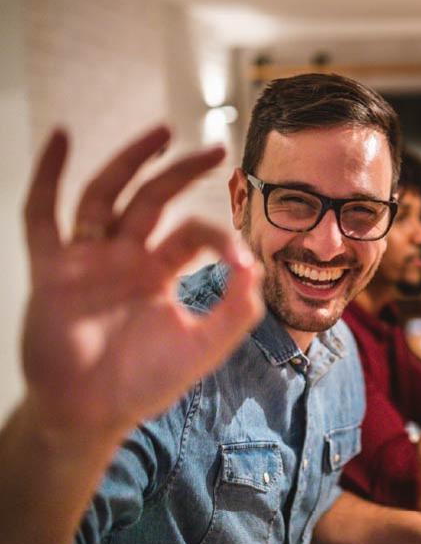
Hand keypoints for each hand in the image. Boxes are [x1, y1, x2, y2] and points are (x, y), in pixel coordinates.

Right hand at [21, 126, 263, 441]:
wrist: (91, 413)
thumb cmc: (145, 383)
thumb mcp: (204, 346)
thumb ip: (236, 309)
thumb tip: (255, 263)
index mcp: (161, 271)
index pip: (193, 232)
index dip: (219, 235)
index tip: (239, 256)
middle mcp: (125, 256)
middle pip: (154, 198)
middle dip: (182, 171)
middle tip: (215, 148)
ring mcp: (87, 258)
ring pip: (106, 194)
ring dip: (130, 160)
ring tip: (161, 131)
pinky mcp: (52, 267)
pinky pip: (43, 213)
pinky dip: (48, 174)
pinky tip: (61, 137)